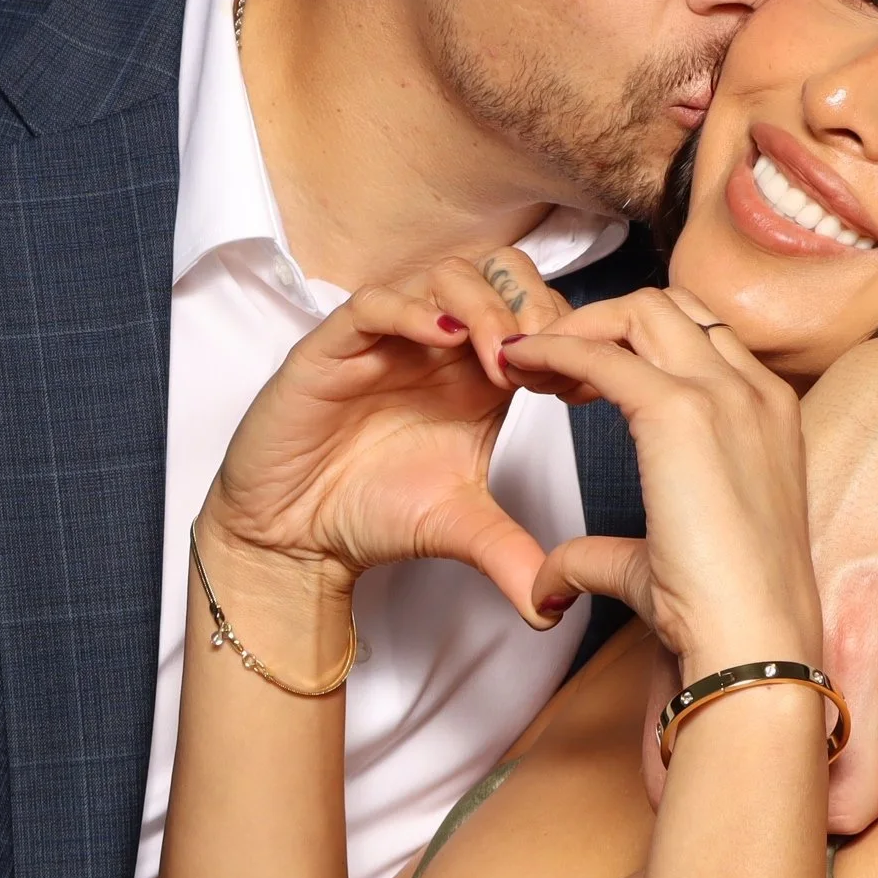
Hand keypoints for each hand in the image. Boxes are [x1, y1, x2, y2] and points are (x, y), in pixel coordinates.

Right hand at [204, 253, 570, 622]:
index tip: (584, 381)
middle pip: (499, 272)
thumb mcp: (459, 528)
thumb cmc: (371, 512)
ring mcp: (387, 338)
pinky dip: (414, 310)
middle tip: (547, 355)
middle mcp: (438, 344)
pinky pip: (376, 302)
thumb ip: (512, 553)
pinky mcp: (334, 346)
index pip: (534, 311)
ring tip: (500, 358)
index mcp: (478, 372)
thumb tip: (558, 605)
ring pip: (445, 276)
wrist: (293, 535)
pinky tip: (443, 340)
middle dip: (532, 304)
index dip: (566, 332)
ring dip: (483, 307)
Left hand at [504, 289, 818, 678]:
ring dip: (579, 327)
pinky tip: (521, 367)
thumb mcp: (658, 563)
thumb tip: (550, 581)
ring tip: (532, 364)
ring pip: (640, 309)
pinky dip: (555, 348)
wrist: (751, 642)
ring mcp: (723, 394)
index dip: (637, 343)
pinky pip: (601, 352)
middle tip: (549, 366)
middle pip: (669, 307)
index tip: (584, 381)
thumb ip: (603, 555)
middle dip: (603, 322)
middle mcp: (752, 391)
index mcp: (768, 414)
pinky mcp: (679, 412)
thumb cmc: (722, 615)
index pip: (701, 336)